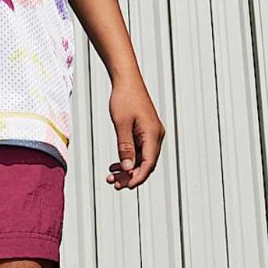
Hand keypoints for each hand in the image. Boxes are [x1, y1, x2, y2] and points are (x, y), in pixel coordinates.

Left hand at [106, 75, 163, 190]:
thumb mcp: (121, 124)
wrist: (126, 80)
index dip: (138, 178)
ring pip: (142, 159)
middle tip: (114, 184)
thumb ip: (125, 148)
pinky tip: (115, 165)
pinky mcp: (145, 131)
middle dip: (131, 176)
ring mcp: (151, 134)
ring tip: (112, 176)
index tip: (126, 187)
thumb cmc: (124, 98)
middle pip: (146, 164)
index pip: (148, 163)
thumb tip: (128, 168)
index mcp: (152, 134)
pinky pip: (139, 151)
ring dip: (128, 169)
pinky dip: (128, 159)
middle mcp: (155, 136)